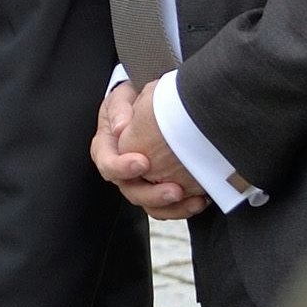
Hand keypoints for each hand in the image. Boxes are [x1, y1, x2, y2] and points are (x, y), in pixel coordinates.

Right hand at [92, 81, 206, 220]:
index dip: (122, 167)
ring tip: (193, 200)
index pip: (108, 164)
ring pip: (150, 205)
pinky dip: (183, 207)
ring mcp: (139, 182)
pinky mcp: (158, 188)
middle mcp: (121, 171)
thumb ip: (120, 110)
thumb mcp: (121, 99)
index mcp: (106, 149)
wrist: (145, 107)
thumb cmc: (130, 104)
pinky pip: (167, 207)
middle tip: (175, 190)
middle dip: (153, 194)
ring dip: (172, 206)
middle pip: (131, 191)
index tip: (143, 163)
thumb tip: (121, 128)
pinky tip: (199, 200)